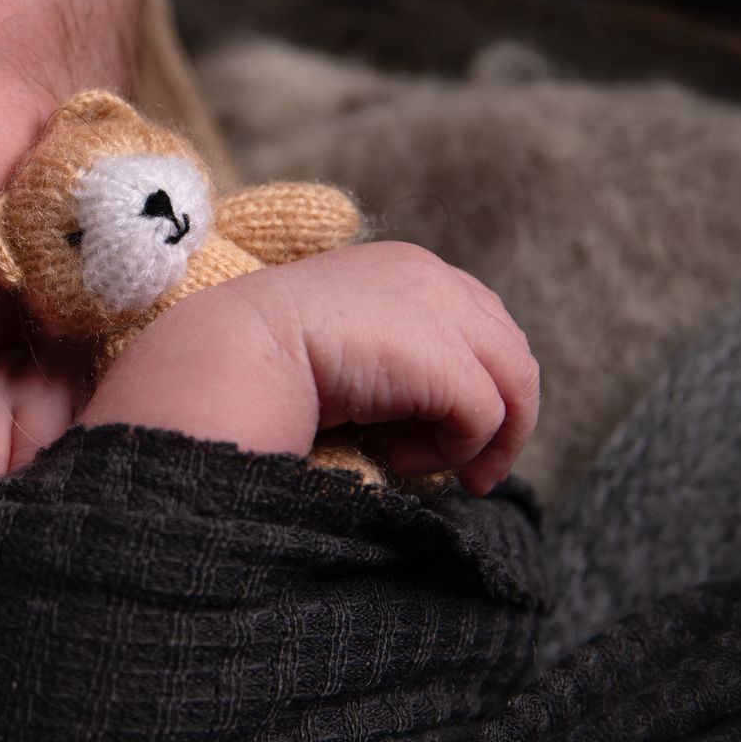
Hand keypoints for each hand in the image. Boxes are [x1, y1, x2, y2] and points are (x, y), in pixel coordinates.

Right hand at [80, 242, 539, 495]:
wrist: (226, 358)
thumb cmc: (264, 366)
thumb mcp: (342, 350)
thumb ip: (391, 362)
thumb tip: (435, 420)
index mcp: (403, 267)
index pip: (480, 322)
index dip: (481, 382)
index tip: (453, 436)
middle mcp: (431, 274)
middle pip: (510, 350)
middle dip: (503, 417)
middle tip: (472, 474)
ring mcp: (440, 307)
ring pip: (514, 381)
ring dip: (486, 439)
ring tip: (435, 471)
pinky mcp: (441, 353)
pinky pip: (483, 414)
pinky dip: (454, 449)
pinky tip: (401, 458)